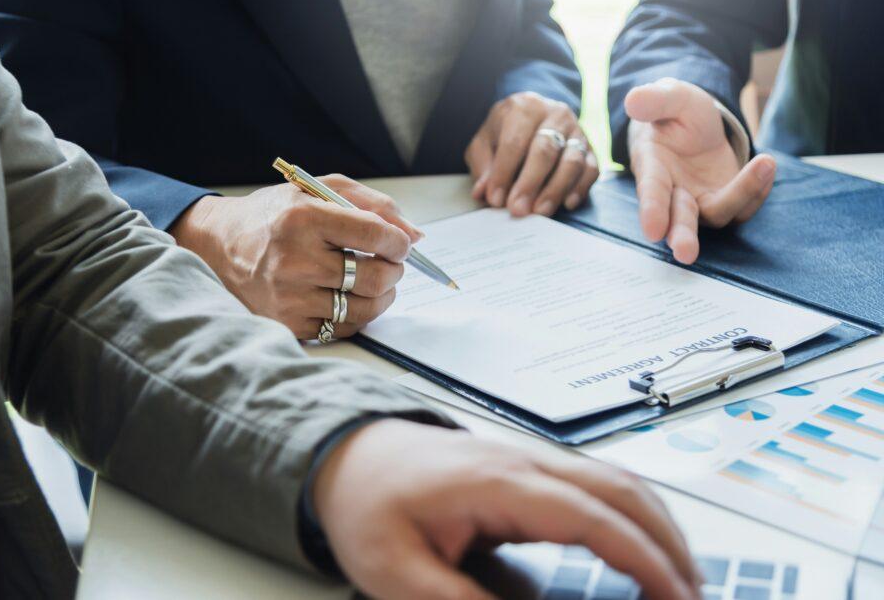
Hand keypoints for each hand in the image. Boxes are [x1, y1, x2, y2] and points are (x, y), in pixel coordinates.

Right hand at [170, 175, 419, 339]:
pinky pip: (342, 328)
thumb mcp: (317, 189)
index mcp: (303, 218)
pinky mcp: (286, 323)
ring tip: (376, 282)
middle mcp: (294, 260)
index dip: (399, 241)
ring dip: (383, 296)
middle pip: (374, 277)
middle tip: (391, 264)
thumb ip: (371, 204)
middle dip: (395, 270)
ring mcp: (289, 296)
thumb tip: (415, 234)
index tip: (401, 243)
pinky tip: (350, 297)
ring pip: (363, 308)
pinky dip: (356, 315)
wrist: (220, 244)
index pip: (374, 234)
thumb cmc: (275, 215)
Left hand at [314, 420, 701, 599]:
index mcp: (499, 483)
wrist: (346, 454)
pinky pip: (595, 479)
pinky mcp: (524, 463)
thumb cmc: (367, 506)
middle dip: (669, 542)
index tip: (679, 599)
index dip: (644, 560)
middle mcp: (524, 459)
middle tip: (695, 596)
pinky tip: (639, 541)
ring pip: (615, 478)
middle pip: (620, 489)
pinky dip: (631, 510)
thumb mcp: (398, 573)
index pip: (592, 518)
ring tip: (682, 576)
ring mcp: (527, 455)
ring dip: (657, 522)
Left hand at [465, 92, 599, 216]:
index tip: (495, 199)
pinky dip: (580, 188)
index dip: (504, 173)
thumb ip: (483, 166)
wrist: (533, 119)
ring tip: (540, 212)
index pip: (514, 142)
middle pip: (545, 150)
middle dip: (530, 183)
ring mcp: (577, 131)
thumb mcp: (484, 143)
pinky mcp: (591, 149)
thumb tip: (483, 193)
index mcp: (524, 108)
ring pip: (572, 161)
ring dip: (555, 190)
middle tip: (518, 209)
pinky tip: (566, 204)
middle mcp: (555, 114)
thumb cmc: (505, 134)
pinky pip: (591, 170)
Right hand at [625, 78, 776, 263]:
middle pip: (680, 220)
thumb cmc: (674, 114)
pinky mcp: (726, 201)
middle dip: (682, 236)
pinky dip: (757, 190)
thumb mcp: (670, 96)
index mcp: (653, 168)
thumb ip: (655, 100)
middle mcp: (675, 193)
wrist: (694, 123)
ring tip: (766, 163)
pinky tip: (766, 166)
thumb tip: (634, 100)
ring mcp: (702, 201)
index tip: (653, 230)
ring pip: (718, 213)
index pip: (651, 193)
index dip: (651, 211)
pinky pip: (744, 207)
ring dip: (741, 195)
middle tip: (685, 253)